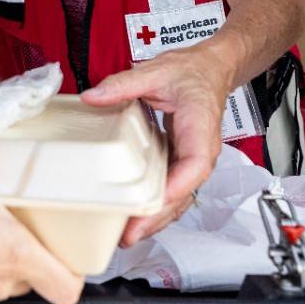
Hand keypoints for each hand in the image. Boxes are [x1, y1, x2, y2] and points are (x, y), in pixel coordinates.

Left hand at [80, 44, 230, 245]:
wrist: (211, 69)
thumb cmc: (192, 72)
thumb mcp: (156, 71)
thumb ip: (124, 83)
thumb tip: (93, 96)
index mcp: (200, 128)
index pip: (195, 166)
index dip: (176, 188)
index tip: (156, 204)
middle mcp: (200, 150)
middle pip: (184, 192)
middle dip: (158, 216)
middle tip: (129, 233)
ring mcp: (192, 158)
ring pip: (179, 196)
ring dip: (157, 217)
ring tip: (128, 234)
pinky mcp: (181, 160)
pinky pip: (172, 188)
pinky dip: (157, 205)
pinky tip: (136, 216)